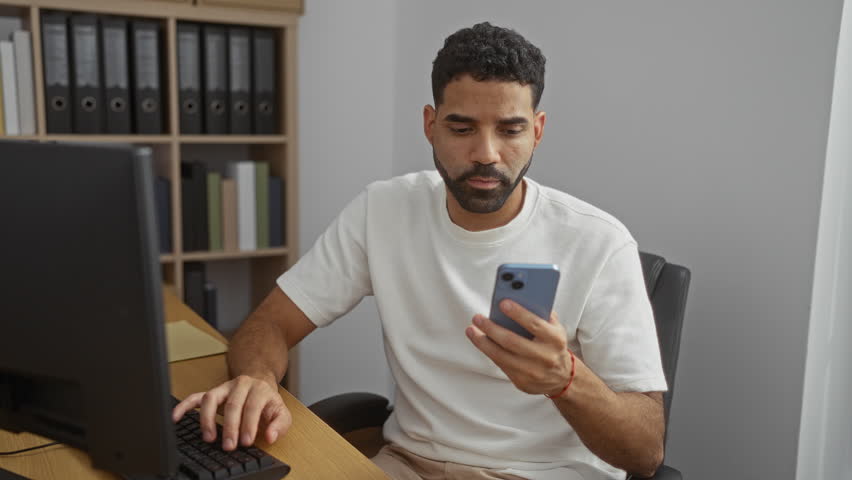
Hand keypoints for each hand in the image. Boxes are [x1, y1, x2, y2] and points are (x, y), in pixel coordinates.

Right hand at [172, 374, 291, 450]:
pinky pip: (195, 397)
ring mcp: (224, 388)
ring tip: (209, 438)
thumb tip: (270, 437)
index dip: (249, 424)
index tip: (246, 442)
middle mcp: (241, 385)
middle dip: (230, 427)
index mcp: (260, 389)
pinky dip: (184, 406)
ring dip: (207, 419)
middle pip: (232, 404)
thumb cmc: (268, 403)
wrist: (260, 384)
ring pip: (211, 398)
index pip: (252, 406)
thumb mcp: (281, 413)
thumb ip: (279, 425)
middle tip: (229, 446)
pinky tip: (176, 417)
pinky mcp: (212, 393)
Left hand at [466, 299, 572, 395]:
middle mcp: (544, 357)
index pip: (534, 324)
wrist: (561, 377)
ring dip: (482, 342)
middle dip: (492, 328)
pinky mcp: (521, 381)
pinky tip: (479, 341)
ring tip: (471, 329)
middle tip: (478, 318)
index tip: (503, 302)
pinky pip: (500, 364)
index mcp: (554, 339)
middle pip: (512, 341)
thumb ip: (541, 312)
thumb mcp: (555, 327)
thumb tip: (518, 296)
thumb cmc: (553, 345)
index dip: (518, 313)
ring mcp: (532, 371)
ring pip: (501, 355)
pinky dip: (488, 351)